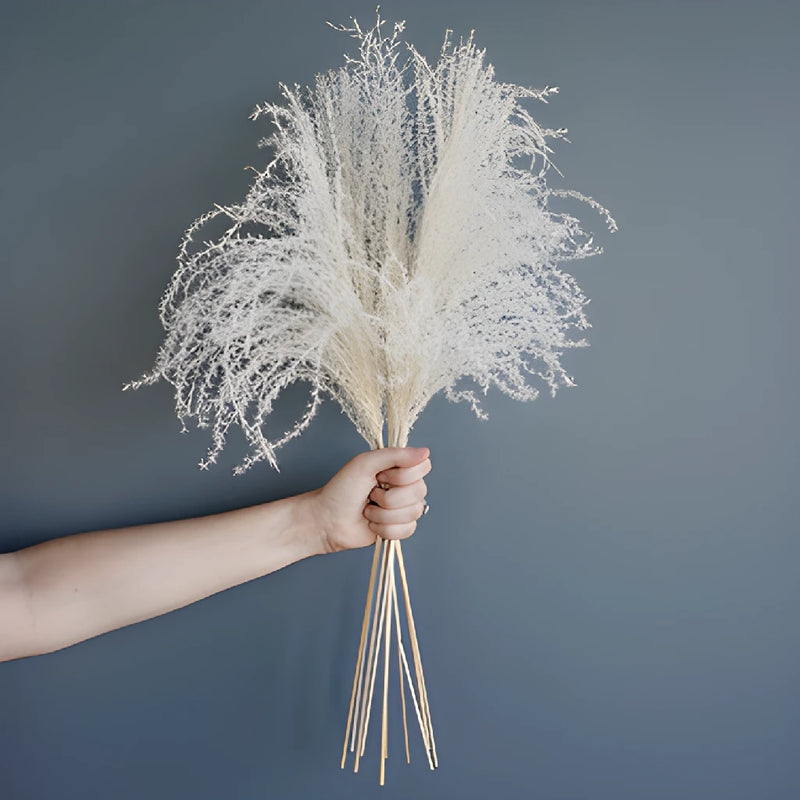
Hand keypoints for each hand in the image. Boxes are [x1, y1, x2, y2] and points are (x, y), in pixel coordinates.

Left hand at [312, 447, 430, 552]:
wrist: (327, 520)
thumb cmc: (341, 490)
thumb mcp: (365, 463)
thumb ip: (395, 455)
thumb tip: (425, 452)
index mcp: (396, 467)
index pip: (422, 467)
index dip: (402, 475)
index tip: (381, 475)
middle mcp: (403, 486)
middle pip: (419, 491)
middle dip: (389, 497)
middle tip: (370, 494)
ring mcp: (402, 508)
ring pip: (413, 512)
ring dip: (384, 514)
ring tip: (368, 510)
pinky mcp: (399, 528)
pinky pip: (407, 529)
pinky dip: (385, 528)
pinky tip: (372, 523)